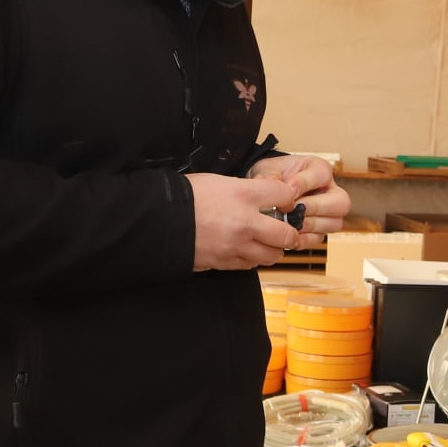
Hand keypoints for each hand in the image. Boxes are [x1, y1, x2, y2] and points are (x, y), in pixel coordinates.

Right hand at [187, 173, 316, 268]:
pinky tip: (246, 250)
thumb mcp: (218, 181)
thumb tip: (264, 193)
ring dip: (273, 249)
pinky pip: (250, 265)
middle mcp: (245, 222)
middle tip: (285, 230)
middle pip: (287, 235)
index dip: (289, 199)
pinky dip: (252, 259)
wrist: (157, 220)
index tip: (285, 202)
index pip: (285, 196)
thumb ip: (245, 189)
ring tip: (266, 242)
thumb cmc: (184, 196)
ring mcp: (236, 245)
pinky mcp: (224, 262)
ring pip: (272, 255)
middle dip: (289, 233)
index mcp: (244, 194)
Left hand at [247, 152, 350, 235]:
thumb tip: (269, 185)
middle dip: (316, 207)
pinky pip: (318, 238)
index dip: (306, 183)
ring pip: (334, 223)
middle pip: (341, 202)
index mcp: (320, 170)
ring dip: (309, 224)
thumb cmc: (273, 176)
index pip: (323, 174)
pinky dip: (303, 239)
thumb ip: (270, 175)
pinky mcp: (319, 231)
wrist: (268, 192)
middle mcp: (330, 192)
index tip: (289, 189)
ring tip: (288, 222)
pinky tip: (288, 234)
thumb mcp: (269, 168)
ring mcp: (328, 214)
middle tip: (293, 210)